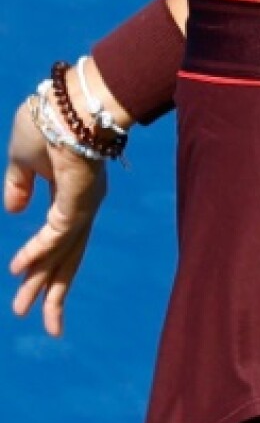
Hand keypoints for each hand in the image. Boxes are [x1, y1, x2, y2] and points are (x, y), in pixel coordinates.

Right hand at [5, 91, 107, 336]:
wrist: (70, 95)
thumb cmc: (50, 117)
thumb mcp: (21, 157)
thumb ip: (18, 187)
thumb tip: (13, 211)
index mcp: (70, 196)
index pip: (59, 240)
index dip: (44, 264)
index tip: (28, 287)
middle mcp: (82, 204)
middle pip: (68, 255)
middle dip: (54, 290)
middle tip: (50, 327)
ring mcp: (83, 202)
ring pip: (63, 251)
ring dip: (43, 281)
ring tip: (25, 310)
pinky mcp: (80, 196)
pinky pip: (57, 231)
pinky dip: (39, 250)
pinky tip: (20, 269)